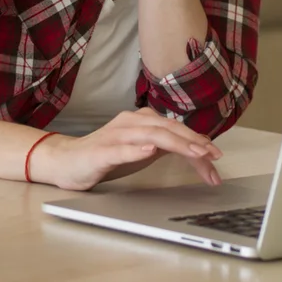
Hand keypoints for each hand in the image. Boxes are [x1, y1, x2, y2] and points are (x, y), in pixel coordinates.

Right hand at [29, 108, 222, 190]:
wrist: (65, 161)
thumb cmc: (105, 156)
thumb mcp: (141, 151)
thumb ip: (164, 147)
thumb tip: (195, 148)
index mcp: (141, 121)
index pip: (176, 130)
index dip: (198, 142)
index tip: (216, 158)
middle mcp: (130, 123)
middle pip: (168, 129)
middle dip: (194, 142)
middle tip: (214, 155)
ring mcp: (115, 135)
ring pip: (151, 135)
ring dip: (176, 143)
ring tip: (195, 152)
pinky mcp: (101, 151)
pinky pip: (121, 149)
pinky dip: (136, 149)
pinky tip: (149, 150)